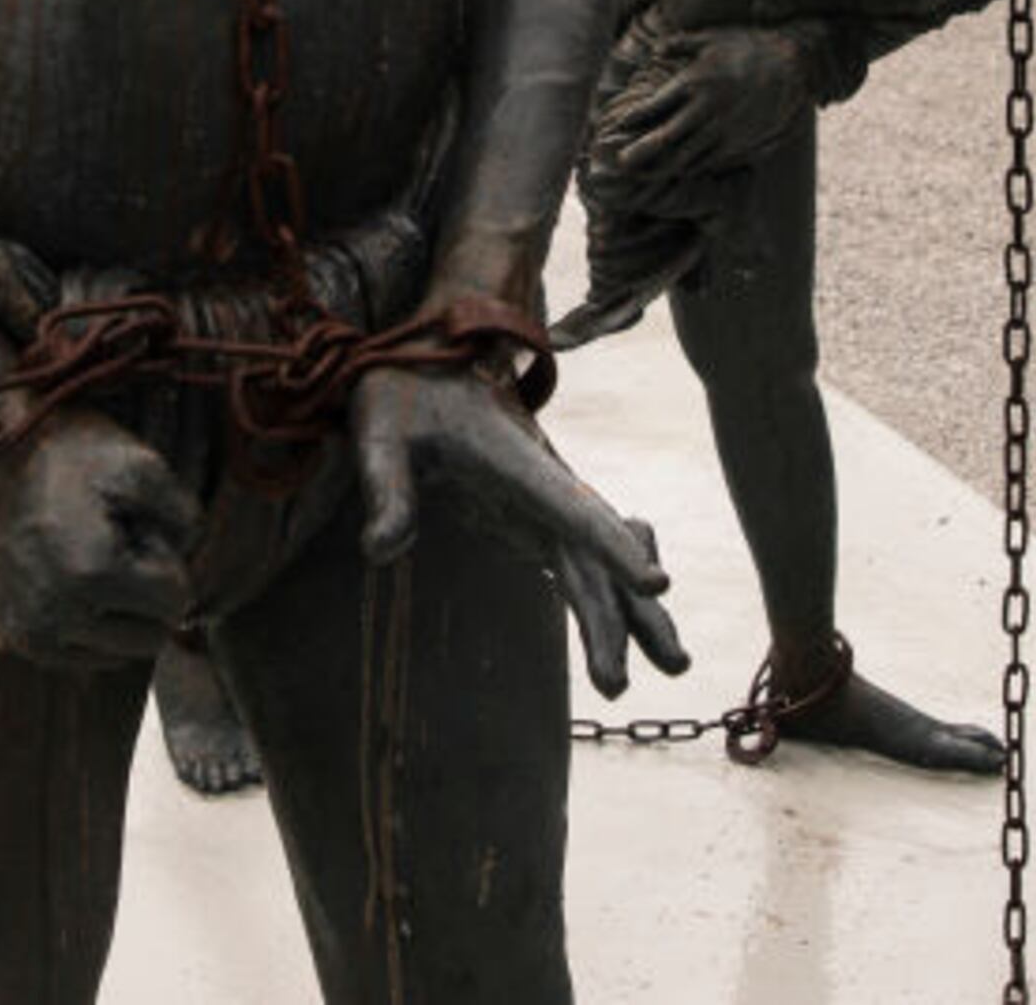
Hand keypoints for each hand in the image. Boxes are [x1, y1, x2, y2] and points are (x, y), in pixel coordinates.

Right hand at [0, 405, 197, 667]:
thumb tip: (193, 559)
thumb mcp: (142, 465)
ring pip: (117, 652)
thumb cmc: (74, 455)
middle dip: (146, 593)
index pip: (175, 601)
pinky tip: (72, 578)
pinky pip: (81, 657)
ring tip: (93, 559)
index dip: (168, 560)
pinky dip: (90, 625)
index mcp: (89, 572)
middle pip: (150, 636)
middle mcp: (54, 615)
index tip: (139, 527)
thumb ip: (185, 515)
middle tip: (120, 546)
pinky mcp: (12, 636)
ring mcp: (28, 631)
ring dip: (119, 612)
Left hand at [349, 364, 684, 696]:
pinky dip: (605, 599)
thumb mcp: (378, 432)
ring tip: (655, 674)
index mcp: (515, 458)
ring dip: (625, 617)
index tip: (657, 582)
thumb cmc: (400, 392)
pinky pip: (579, 562)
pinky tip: (620, 635)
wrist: (426, 359)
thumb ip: (385, 488)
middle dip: (625, 612)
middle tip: (641, 676)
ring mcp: (543, 502)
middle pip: (598, 552)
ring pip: (596, 565)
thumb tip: (381, 551)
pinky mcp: (532, 515)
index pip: (574, 508)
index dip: (615, 547)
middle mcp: (544, 483)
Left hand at [592, 25, 813, 204]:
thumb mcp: (711, 38)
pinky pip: (710, 161)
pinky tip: (681, 170)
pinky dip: (692, 168)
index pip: (655, 106)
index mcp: (693, 82)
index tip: (618, 127)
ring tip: (644, 175)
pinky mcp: (740, 142)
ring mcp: (723, 129)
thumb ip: (680, 44)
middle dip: (641, 152)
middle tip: (620, 163)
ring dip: (663, 167)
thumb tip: (656, 48)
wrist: (793, 65)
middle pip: (665, 139)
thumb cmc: (749, 46)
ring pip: (686, 156)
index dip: (634, 119)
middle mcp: (705, 109)